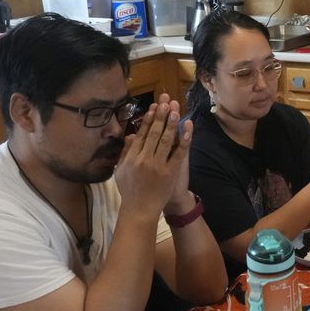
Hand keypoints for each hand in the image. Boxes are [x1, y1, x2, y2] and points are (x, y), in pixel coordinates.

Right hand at [115, 93, 190, 216]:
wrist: (140, 210)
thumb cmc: (130, 191)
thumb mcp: (121, 171)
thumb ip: (126, 152)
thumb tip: (130, 135)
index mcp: (132, 157)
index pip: (142, 133)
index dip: (149, 119)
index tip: (155, 106)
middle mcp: (144, 159)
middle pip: (153, 132)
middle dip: (161, 115)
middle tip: (166, 100)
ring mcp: (157, 165)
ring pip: (165, 140)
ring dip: (171, 122)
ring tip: (175, 108)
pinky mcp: (169, 172)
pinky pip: (178, 153)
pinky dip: (184, 139)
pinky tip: (188, 127)